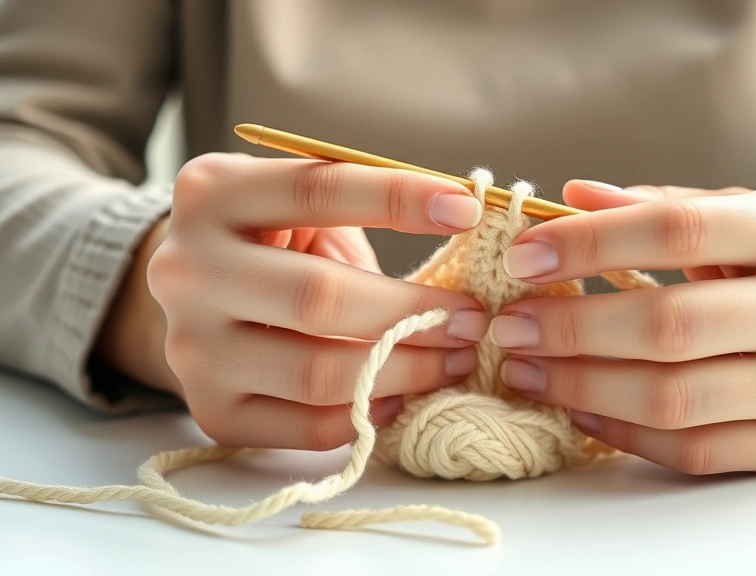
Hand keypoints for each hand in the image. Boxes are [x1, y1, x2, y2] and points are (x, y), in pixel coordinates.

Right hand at [101, 153, 492, 450]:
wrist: (197, 303)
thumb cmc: (275, 245)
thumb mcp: (302, 207)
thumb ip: (365, 208)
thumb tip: (463, 222)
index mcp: (211, 194)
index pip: (316, 190)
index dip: (397, 199)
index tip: (467, 211)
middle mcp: (187, 270)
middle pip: (319, 296)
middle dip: (413, 310)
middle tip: (471, 319)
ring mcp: (192, 347)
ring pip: (318, 372)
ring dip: (406, 370)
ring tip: (452, 359)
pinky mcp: (213, 410)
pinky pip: (309, 426)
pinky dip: (368, 413)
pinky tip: (401, 395)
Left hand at [488, 181, 755, 473]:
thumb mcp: (729, 215)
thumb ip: (653, 204)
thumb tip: (568, 199)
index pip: (677, 229)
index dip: (590, 243)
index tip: (521, 257)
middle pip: (671, 325)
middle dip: (572, 328)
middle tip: (510, 325)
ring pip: (673, 398)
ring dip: (580, 385)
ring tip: (525, 368)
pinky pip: (690, 450)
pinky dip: (620, 430)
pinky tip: (576, 407)